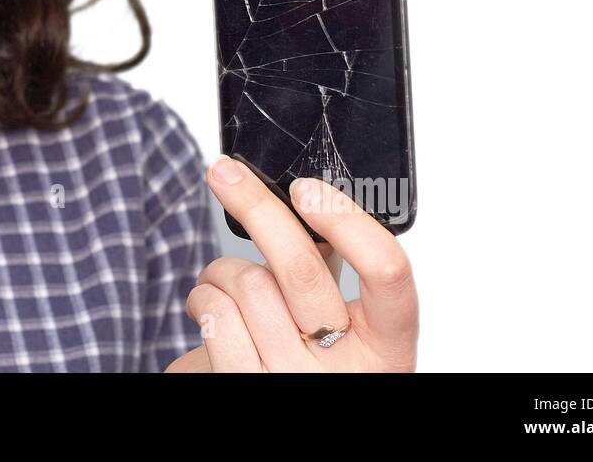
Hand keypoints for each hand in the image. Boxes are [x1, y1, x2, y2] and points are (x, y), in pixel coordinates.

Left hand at [166, 156, 417, 371]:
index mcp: (386, 349)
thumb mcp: (342, 330)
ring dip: (222, 270)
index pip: (390, 274)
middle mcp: (345, 371)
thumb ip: (334, 277)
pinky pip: (216, 315)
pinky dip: (203, 298)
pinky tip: (208, 307)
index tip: (307, 188)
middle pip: (302, 268)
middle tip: (226, 173)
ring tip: (222, 281)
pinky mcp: (244, 388)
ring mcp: (292, 383)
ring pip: (248, 283)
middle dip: (255, 206)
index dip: (348, 221)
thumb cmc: (308, 369)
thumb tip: (308, 203)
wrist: (277, 418)